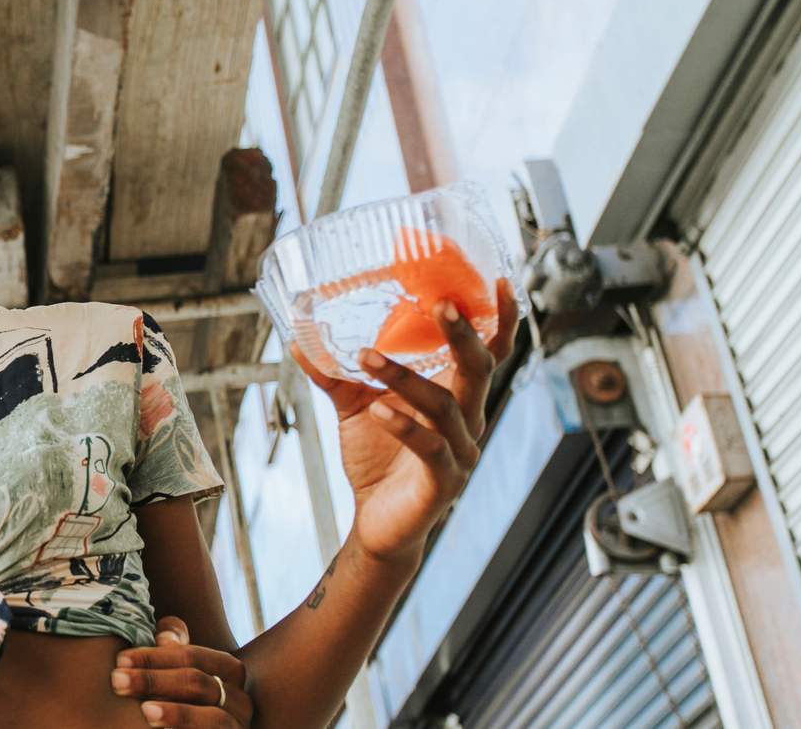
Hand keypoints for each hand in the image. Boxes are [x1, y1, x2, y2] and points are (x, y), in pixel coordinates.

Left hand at [111, 616, 252, 727]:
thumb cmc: (183, 702)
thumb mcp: (179, 673)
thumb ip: (174, 649)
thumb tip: (164, 636)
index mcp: (228, 670)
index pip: (190, 655)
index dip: (154, 656)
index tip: (120, 660)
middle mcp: (240, 698)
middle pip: (197, 682)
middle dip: (154, 680)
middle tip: (117, 681)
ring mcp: (237, 726)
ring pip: (212, 718)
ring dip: (177, 713)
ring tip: (146, 712)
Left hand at [294, 279, 520, 562]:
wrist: (376, 522)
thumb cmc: (376, 457)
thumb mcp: (354, 406)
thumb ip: (335, 374)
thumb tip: (299, 338)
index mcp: (457, 396)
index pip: (490, 353)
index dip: (499, 319)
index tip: (501, 279)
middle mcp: (469, 420)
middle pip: (479, 369)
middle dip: (463, 334)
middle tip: (439, 303)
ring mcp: (460, 452)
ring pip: (446, 405)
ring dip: (406, 378)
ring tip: (367, 356)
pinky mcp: (443, 481)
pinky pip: (431, 448)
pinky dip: (404, 426)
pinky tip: (378, 411)